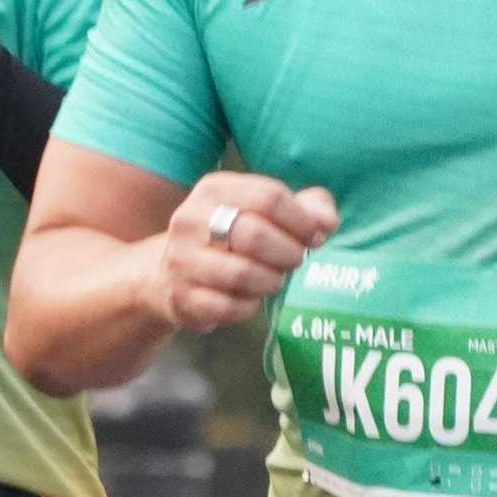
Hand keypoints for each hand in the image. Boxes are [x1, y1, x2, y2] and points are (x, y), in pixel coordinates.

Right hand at [153, 174, 339, 333]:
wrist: (170, 275)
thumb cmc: (232, 238)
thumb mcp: (263, 211)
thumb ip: (305, 207)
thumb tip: (327, 221)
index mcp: (215, 189)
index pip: (269, 197)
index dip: (303, 221)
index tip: (315, 237)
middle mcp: (191, 219)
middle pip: (255, 235)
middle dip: (288, 253)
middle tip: (295, 261)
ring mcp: (182, 260)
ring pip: (242, 274)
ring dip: (271, 281)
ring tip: (275, 279)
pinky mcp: (181, 297)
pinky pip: (228, 307)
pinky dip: (249, 307)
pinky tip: (251, 299)